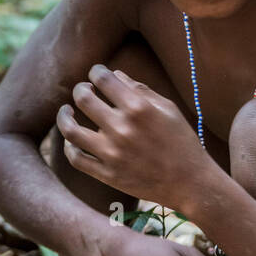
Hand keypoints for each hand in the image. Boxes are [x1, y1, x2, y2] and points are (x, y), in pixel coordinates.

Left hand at [56, 64, 208, 208]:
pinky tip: (72, 139)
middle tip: (84, 90)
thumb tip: (115, 75)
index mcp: (139, 108)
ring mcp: (112, 154)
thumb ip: (140, 89)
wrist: (190, 183)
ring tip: (67, 111)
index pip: (103, 79)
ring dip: (64, 116)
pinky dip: (69, 146)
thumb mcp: (168, 109)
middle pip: (83, 99)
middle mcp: (122, 129)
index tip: (96, 73)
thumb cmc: (182, 142)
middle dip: (81, 89)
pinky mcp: (107, 174)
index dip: (96, 71)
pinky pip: (76, 158)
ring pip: (71, 129)